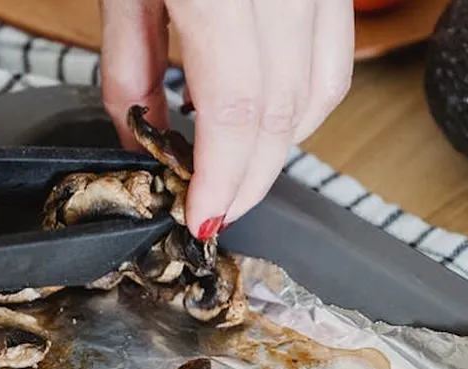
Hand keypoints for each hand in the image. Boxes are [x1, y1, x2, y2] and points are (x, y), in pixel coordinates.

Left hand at [100, 0, 354, 238]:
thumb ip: (130, 69)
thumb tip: (141, 141)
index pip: (235, 111)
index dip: (220, 179)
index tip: (200, 216)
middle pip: (283, 111)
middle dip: (249, 178)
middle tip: (214, 210)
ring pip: (322, 89)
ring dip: (280, 146)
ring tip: (234, 173)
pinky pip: (337, 53)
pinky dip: (306, 99)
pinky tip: (264, 115)